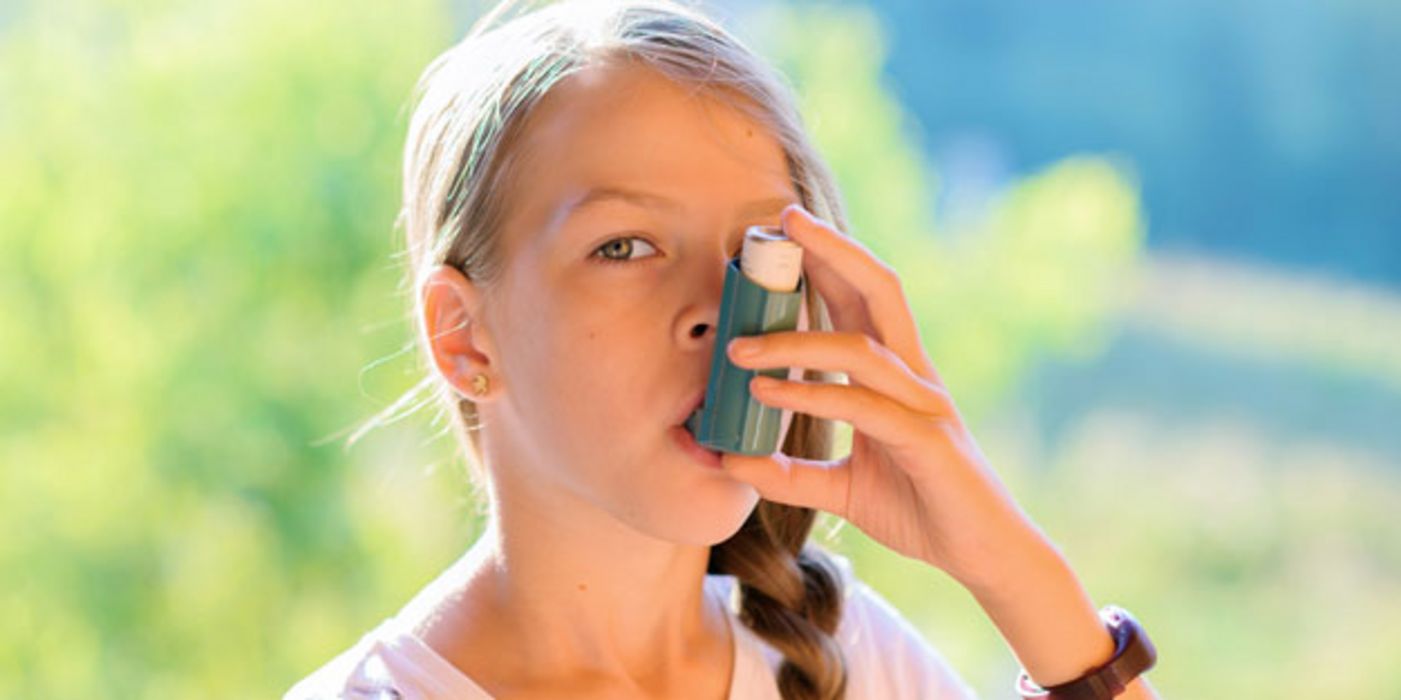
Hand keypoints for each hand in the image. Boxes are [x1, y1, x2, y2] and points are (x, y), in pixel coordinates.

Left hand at [721, 204, 1047, 589]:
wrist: (982, 556)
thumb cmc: (920, 510)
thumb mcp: (841, 489)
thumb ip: (790, 473)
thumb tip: (732, 460)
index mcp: (896, 374)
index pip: (861, 299)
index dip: (827, 259)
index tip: (780, 234)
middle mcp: (913, 375)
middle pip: (878, 289)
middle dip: (832, 249)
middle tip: (784, 220)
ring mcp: (924, 403)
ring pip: (860, 346)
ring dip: (793, 341)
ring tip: (737, 349)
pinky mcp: (926, 441)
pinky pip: (863, 406)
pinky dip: (811, 395)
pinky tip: (768, 394)